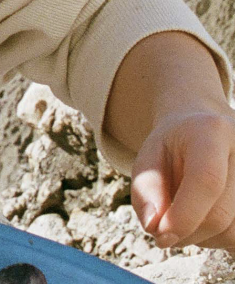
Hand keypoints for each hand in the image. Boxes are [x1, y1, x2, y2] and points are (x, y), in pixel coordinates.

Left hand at [132, 105, 234, 249]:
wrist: (201, 133)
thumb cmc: (171, 148)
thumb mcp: (148, 158)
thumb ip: (146, 190)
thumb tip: (154, 228)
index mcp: (212, 133)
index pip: (207, 181)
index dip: (184, 216)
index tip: (159, 235)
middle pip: (219, 215)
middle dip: (185, 233)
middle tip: (162, 230)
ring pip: (231, 233)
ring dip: (200, 238)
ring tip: (184, 215)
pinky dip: (216, 238)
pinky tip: (203, 219)